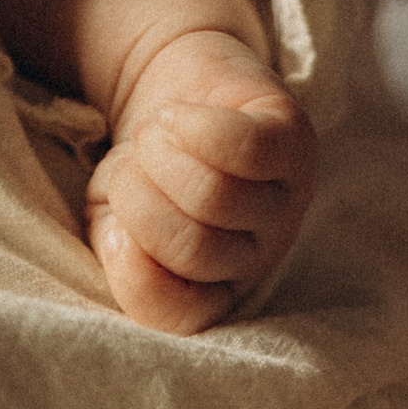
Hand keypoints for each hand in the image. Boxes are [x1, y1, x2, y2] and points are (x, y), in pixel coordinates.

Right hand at [90, 27, 314, 335]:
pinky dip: (193, 127)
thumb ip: (116, 251)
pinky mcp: (294, 140)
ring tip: (153, 135)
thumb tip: (123, 243)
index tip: (116, 230)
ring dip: (158, 153)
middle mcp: (259, 256)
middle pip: (193, 248)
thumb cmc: (146, 170)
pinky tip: (176, 117)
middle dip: (137, 198)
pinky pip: (245, 147)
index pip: (181, 315)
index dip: (133, 273)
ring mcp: (286, 200)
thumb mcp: (113, 221)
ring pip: (214, 196)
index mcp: (213, 289)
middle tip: (131, 167)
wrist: (171, 93)